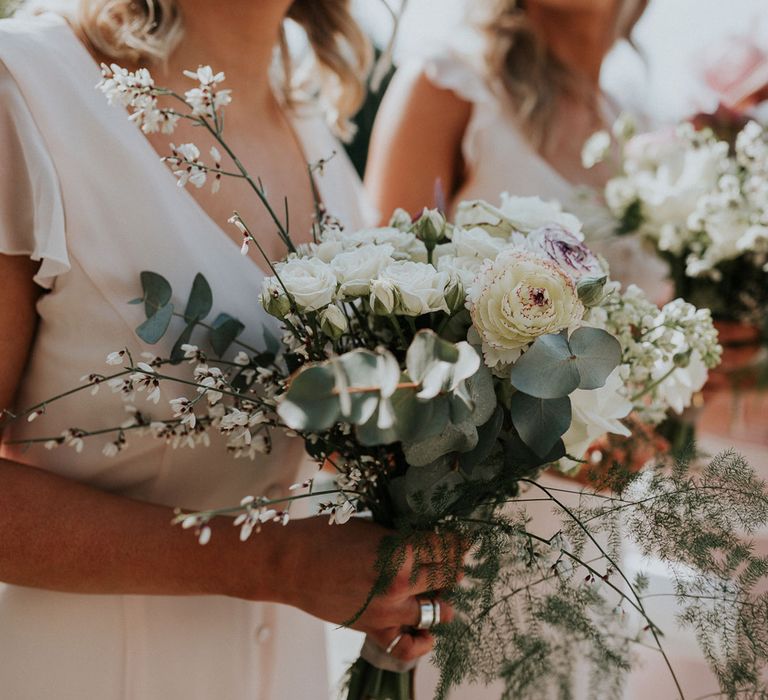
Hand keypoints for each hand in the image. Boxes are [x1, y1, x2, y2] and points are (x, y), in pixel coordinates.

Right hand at [264, 517, 461, 661]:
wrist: (289, 563)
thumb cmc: (326, 535)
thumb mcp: (371, 526)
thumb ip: (401, 538)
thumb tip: (427, 543)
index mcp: (400, 549)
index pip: (445, 547)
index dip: (458, 543)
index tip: (464, 542)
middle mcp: (400, 583)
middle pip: (447, 576)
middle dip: (453, 566)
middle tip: (453, 559)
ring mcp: (388, 610)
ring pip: (438, 610)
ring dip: (442, 598)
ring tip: (437, 588)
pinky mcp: (373, 629)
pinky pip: (407, 646)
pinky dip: (422, 641)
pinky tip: (425, 630)